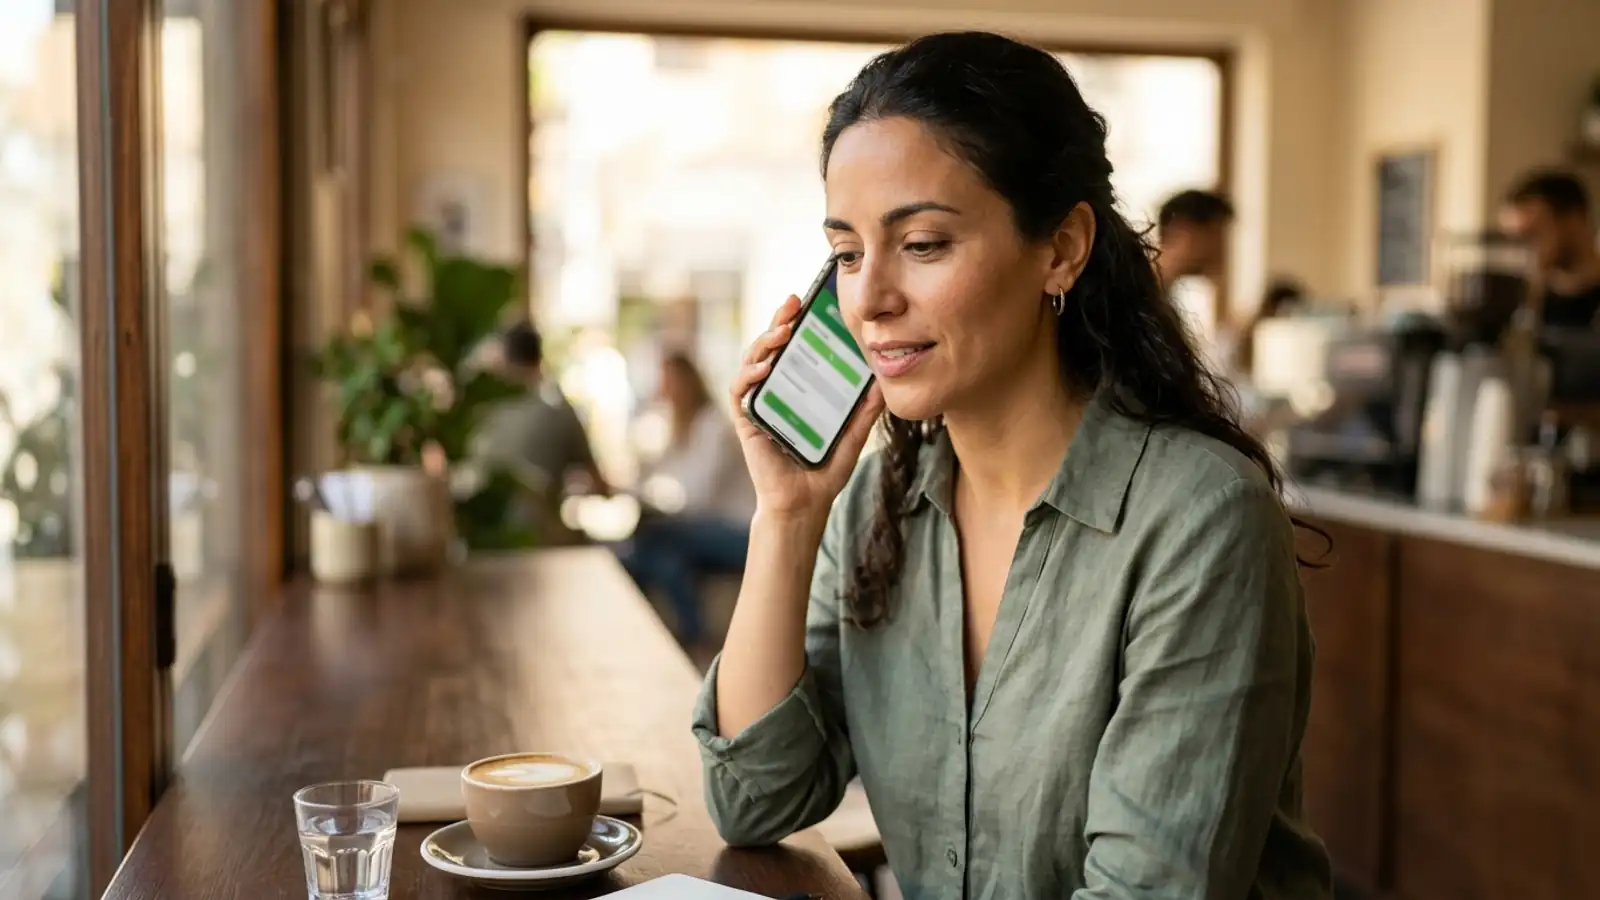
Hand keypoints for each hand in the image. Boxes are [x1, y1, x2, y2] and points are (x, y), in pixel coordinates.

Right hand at [729, 295, 884, 519]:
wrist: (803, 505)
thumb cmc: (824, 471)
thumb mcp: (853, 435)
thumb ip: (865, 411)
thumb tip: (884, 382)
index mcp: (798, 388)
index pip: (797, 348)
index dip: (801, 323)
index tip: (812, 302)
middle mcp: (775, 390)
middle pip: (773, 347)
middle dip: (781, 320)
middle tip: (794, 302)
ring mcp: (758, 403)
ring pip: (753, 361)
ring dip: (765, 341)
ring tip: (782, 329)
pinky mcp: (745, 420)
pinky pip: (741, 391)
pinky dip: (749, 375)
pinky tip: (764, 366)